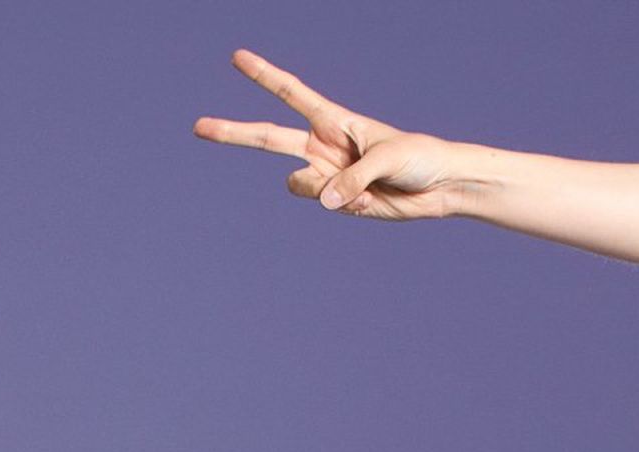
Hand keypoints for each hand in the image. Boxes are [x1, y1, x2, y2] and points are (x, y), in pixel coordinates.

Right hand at [194, 47, 469, 219]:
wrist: (439, 187)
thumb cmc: (419, 157)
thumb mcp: (389, 158)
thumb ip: (353, 178)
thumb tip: (324, 201)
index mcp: (334, 121)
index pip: (291, 94)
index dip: (264, 76)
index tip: (237, 58)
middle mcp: (321, 147)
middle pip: (266, 138)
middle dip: (233, 132)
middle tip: (198, 126)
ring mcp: (324, 176)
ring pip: (297, 185)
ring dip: (322, 189)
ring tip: (359, 191)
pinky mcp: (333, 202)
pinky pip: (323, 205)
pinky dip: (346, 206)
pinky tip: (369, 200)